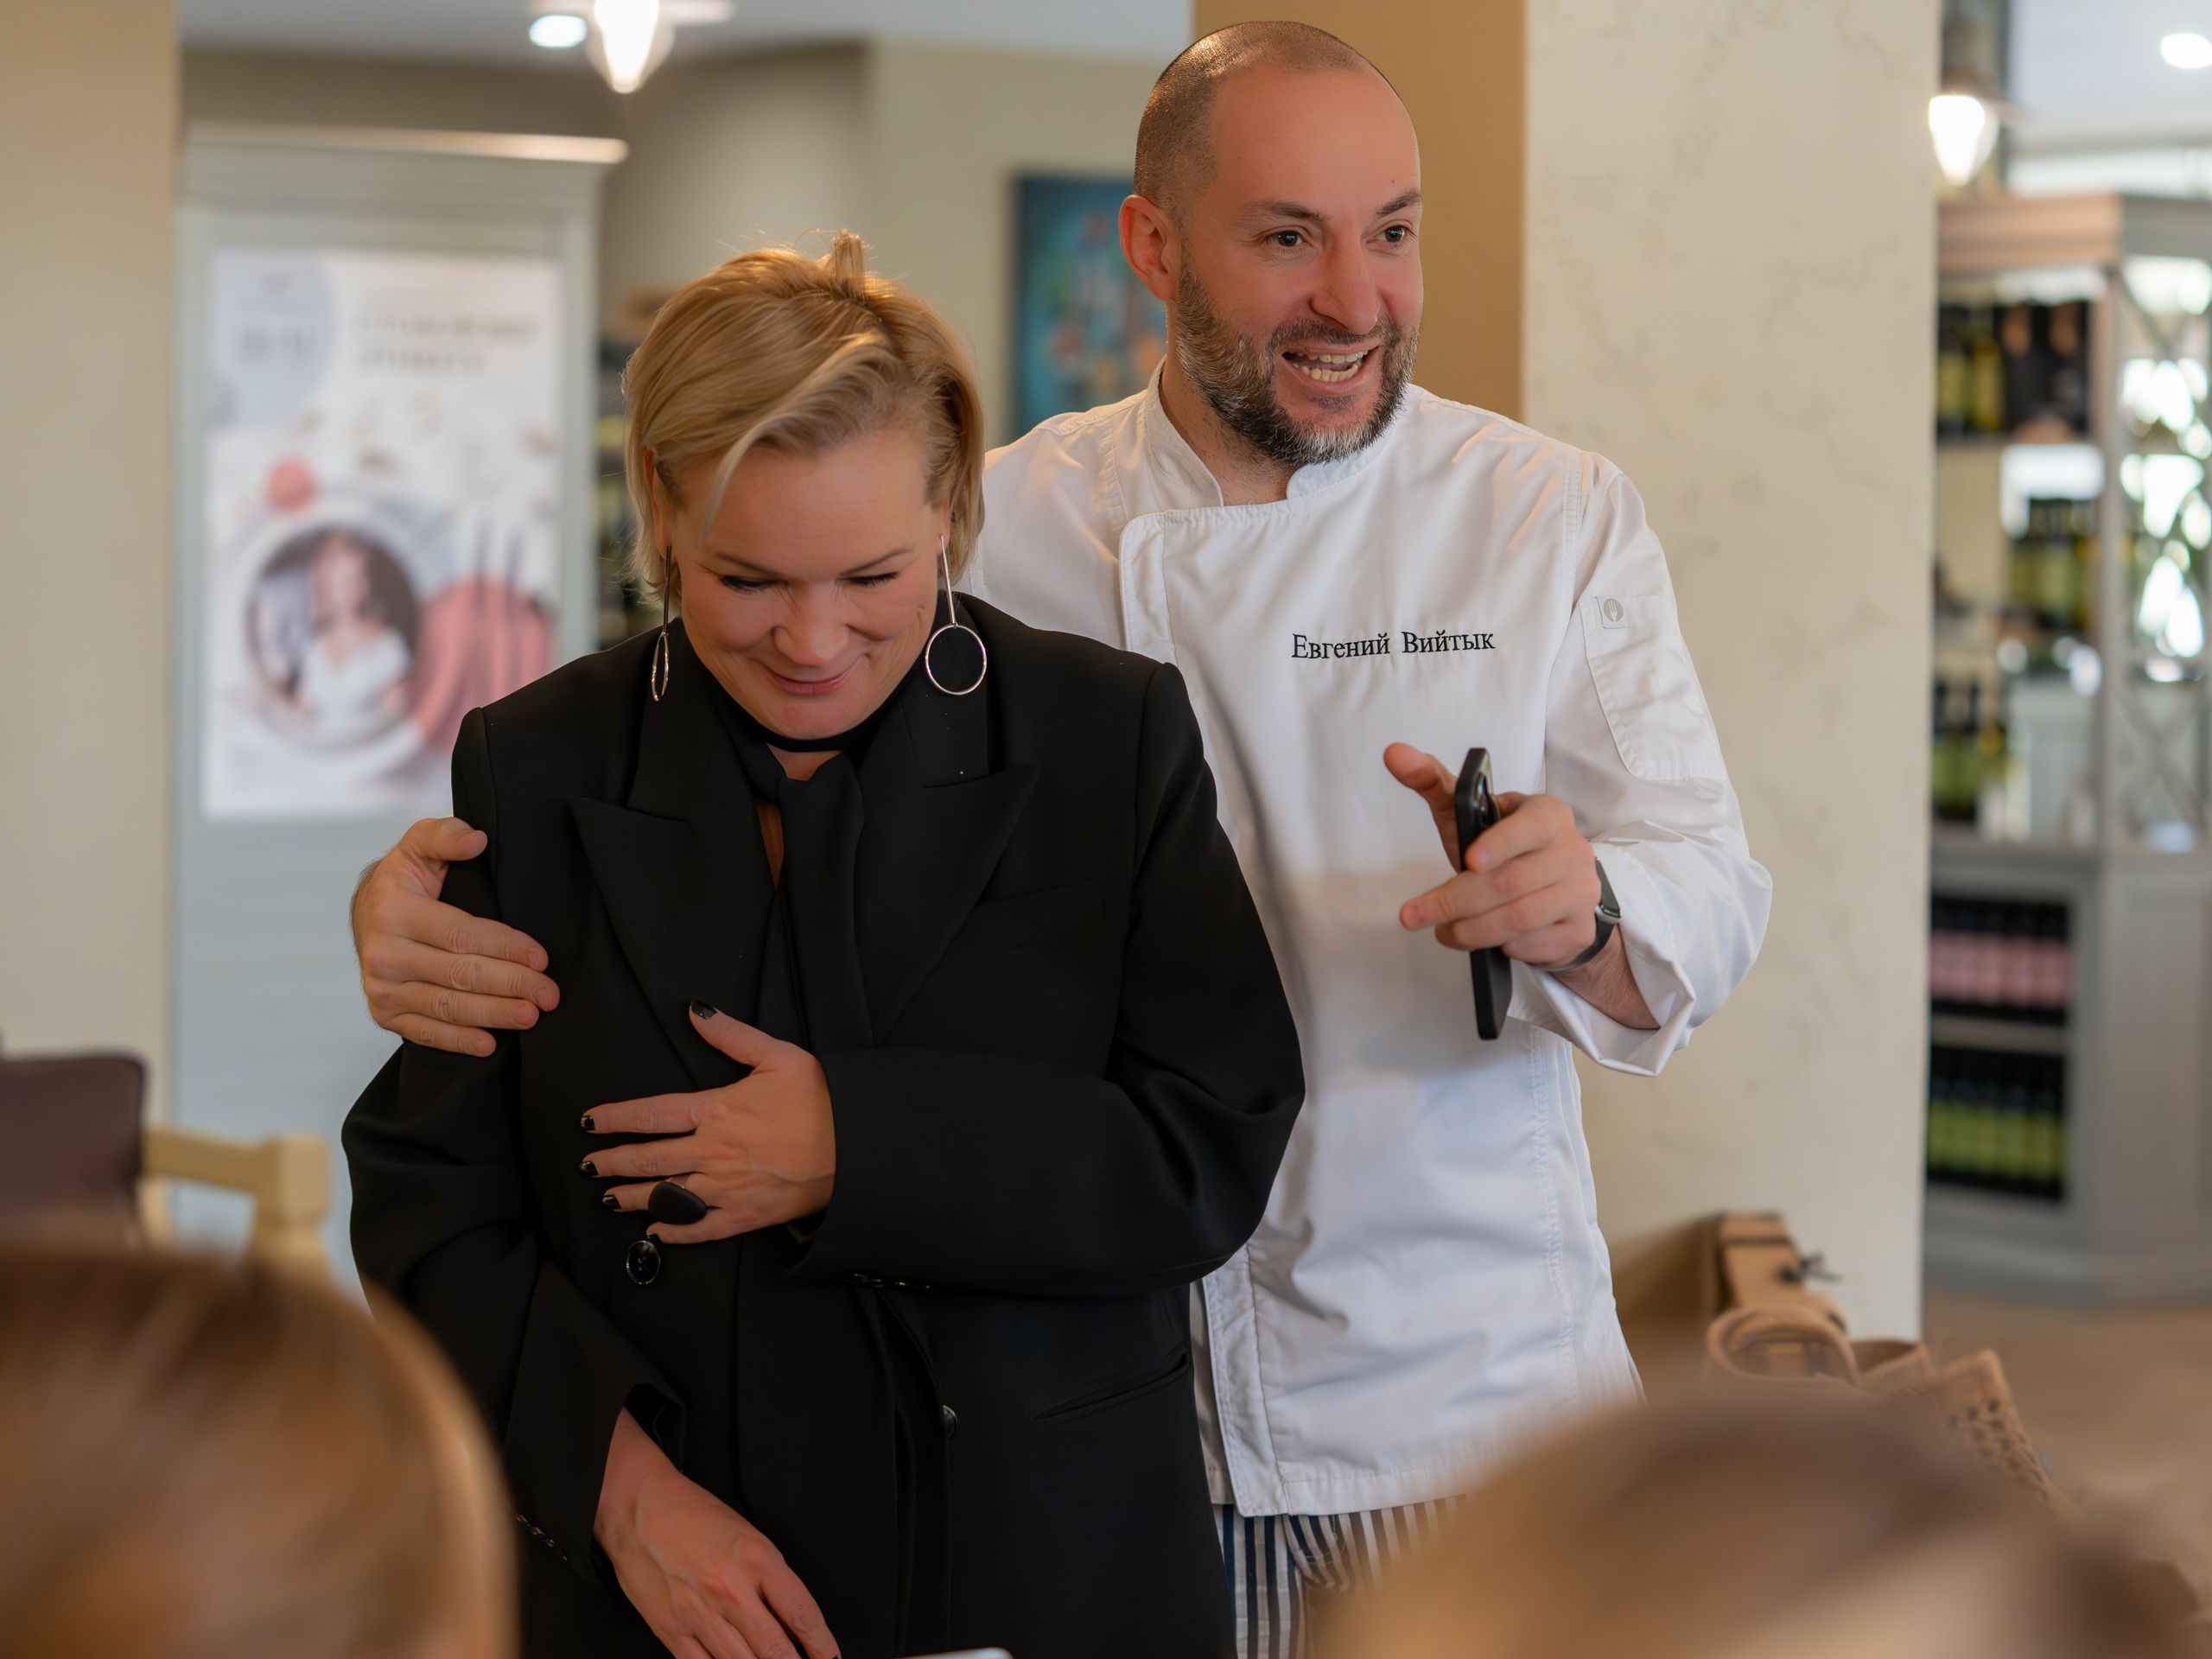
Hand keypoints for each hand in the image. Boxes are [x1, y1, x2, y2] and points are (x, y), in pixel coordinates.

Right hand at [351, 817, 560, 1056]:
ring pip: (446, 1006)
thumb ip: (446, 835)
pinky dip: (457, 1041)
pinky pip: (424, 1032)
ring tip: (530, 1017)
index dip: (505, 948)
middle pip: (459, 974)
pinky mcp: (383, 1013)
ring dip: (492, 1015)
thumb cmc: (404, 880)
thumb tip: (476, 840)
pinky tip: (488, 1043)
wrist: (366, 913)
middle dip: (510, 985)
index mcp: (395, 911)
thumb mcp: (420, 844)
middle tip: (549, 994)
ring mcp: (381, 988)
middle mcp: (384, 953)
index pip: (461, 935)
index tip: (542, 958)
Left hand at [582, 1006, 835, 1242]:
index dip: (614, 1119)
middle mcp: (711, 1152)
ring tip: (608, 1197)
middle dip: (612, 1161)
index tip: (589, 1122)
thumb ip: (732, 1035)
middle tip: (588, 1163)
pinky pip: (699, 1228)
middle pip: (647, 1159)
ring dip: (631, 1197)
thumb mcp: (778, 1055)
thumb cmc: (820, 1098)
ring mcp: (725, 1188)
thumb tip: (695, 1012)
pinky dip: (674, 1232)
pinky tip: (655, 1232)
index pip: (649, 1114)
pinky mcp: (745, 1215)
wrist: (855, 1146)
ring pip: (664, 1196)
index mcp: (715, 1110)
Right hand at [597, 1407, 837, 1658]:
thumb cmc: (692, 1514)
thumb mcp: (747, 1533)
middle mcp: (731, 1589)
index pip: (801, 1614)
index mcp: (757, 1558)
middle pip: (775, 1647)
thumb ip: (769, 1575)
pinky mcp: (671, 1628)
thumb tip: (790, 1617)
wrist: (640, 1506)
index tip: (829, 1657)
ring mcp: (699, 1612)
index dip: (821, 1644)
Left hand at [1384, 745, 1656, 1029]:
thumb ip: (1432, 781)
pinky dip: (1501, 947)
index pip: (1531, 827)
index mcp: (1549, 814)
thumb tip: (1393, 753)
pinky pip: (1532, 945)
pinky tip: (1486, 940)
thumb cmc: (1503, 847)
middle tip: (1415, 916)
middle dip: (1454, 903)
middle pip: (1510, 882)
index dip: (1500, 844)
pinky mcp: (1578, 930)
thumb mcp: (1470, 813)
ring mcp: (1580, 893)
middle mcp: (1572, 851)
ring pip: (1518, 919)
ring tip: (1443, 932)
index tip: (1468, 861)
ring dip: (1470, 931)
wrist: (1555, 891)